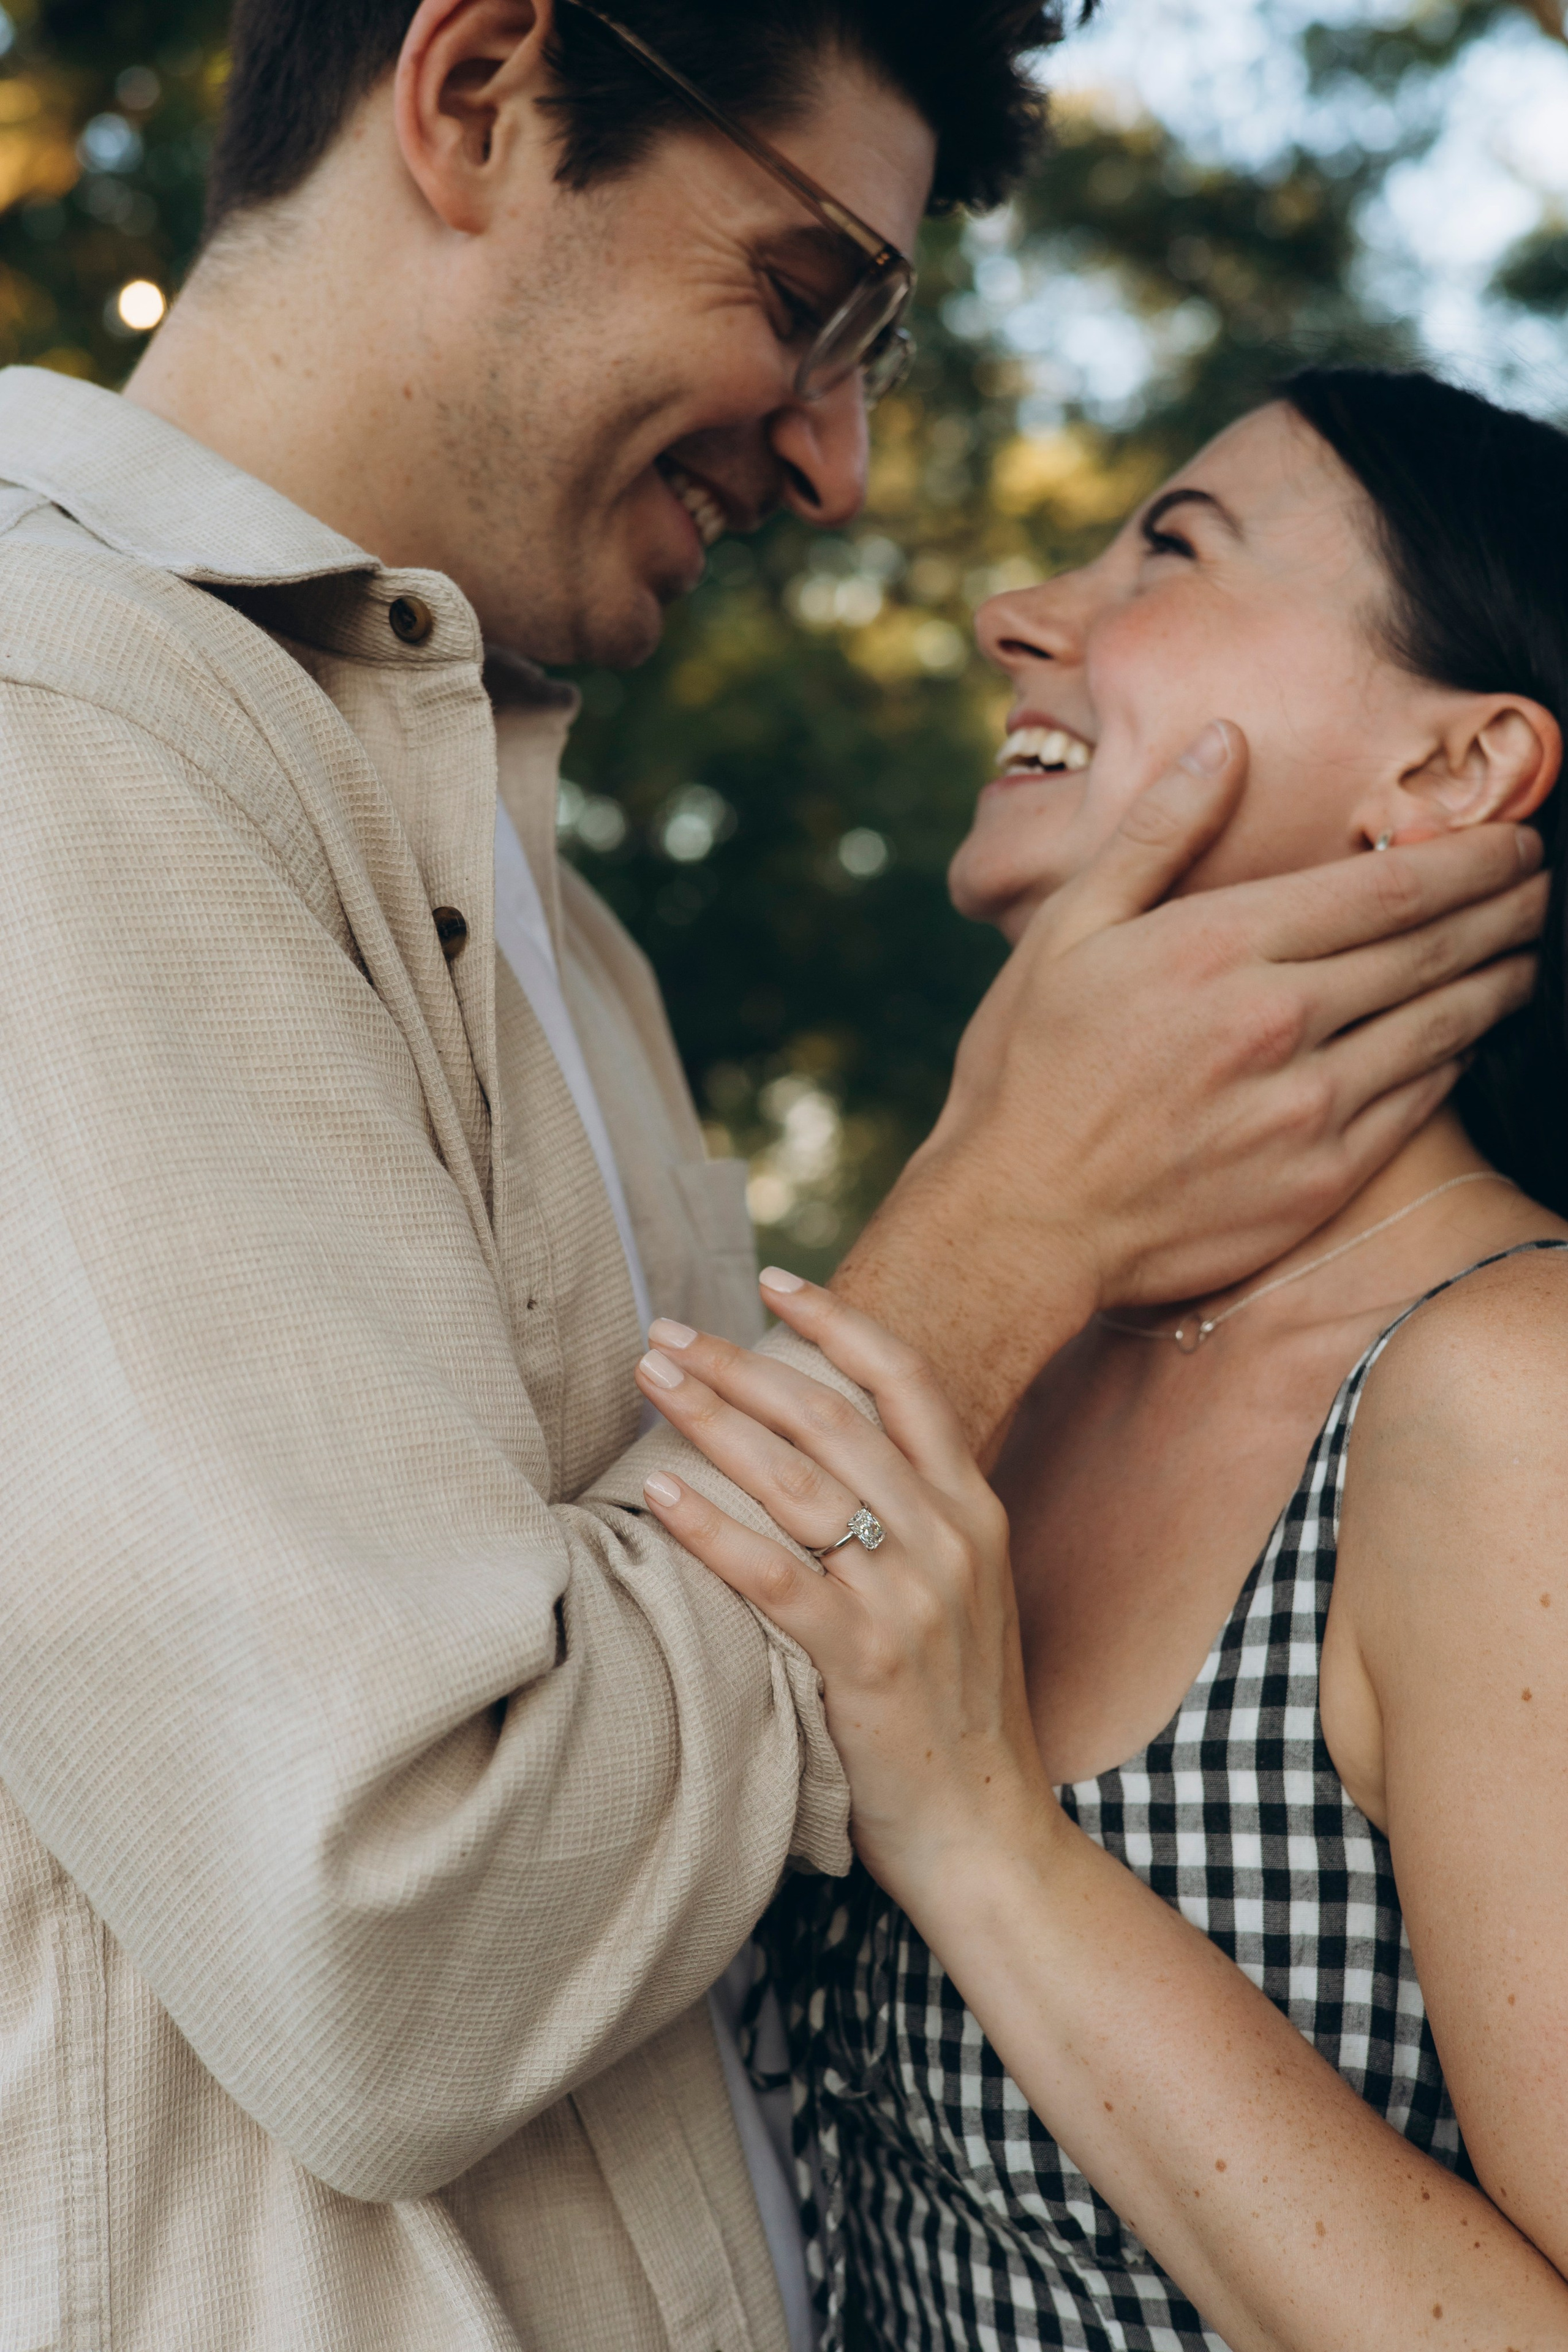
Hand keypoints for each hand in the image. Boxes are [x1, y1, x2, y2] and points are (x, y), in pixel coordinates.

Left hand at [634, 1280, 1058, 1906]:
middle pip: (832, 1416)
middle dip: (741, 1363)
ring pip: (798, 1481)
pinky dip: (713, 1530)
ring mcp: (912, 1599)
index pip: (908, 1381)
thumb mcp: (961, 1596)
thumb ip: (912, 1521)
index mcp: (974, 1512)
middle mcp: (949, 1539)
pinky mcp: (868, 1663)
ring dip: (714, 1420)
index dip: (839, 1321)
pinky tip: (658, 1495)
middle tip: (666, 1331)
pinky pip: (777, 1577)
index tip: (773, 1277)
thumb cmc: (957, 1713)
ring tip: (650, 1381)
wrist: (990, 1834)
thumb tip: (825, 1457)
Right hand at [836, 719, 1544, 1452]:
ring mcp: (1306, 1107)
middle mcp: (1279, 1021)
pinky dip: (1453, 1061)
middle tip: (1540, 885)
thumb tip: (1227, 741)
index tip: (1515, 839)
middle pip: (1432, 949)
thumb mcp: (1068, 930)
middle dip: (1503, 908)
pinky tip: (1465, 1039)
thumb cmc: (1029, 1069)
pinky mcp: (1319, 1178)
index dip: (1469, 858)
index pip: (1388, 887)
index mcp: (1221, 947)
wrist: (1021, 1221)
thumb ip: (1157, 833)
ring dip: (1497, 983)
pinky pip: (1416, 1105)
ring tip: (1524, 957)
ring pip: (1440, 1026)